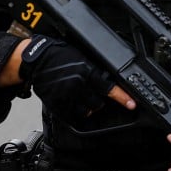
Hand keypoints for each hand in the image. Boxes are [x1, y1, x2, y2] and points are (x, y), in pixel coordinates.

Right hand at [18, 35, 133, 121]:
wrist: (37, 59)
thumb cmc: (60, 55)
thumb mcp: (82, 57)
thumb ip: (95, 69)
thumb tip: (109, 78)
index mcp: (86, 72)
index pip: (109, 89)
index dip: (123, 98)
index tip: (132, 104)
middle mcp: (78, 86)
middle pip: (98, 104)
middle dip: (98, 100)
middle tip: (93, 93)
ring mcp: (67, 96)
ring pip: (87, 111)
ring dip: (88, 107)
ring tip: (82, 97)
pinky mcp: (57, 103)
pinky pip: (72, 115)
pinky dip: (75, 111)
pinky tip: (72, 102)